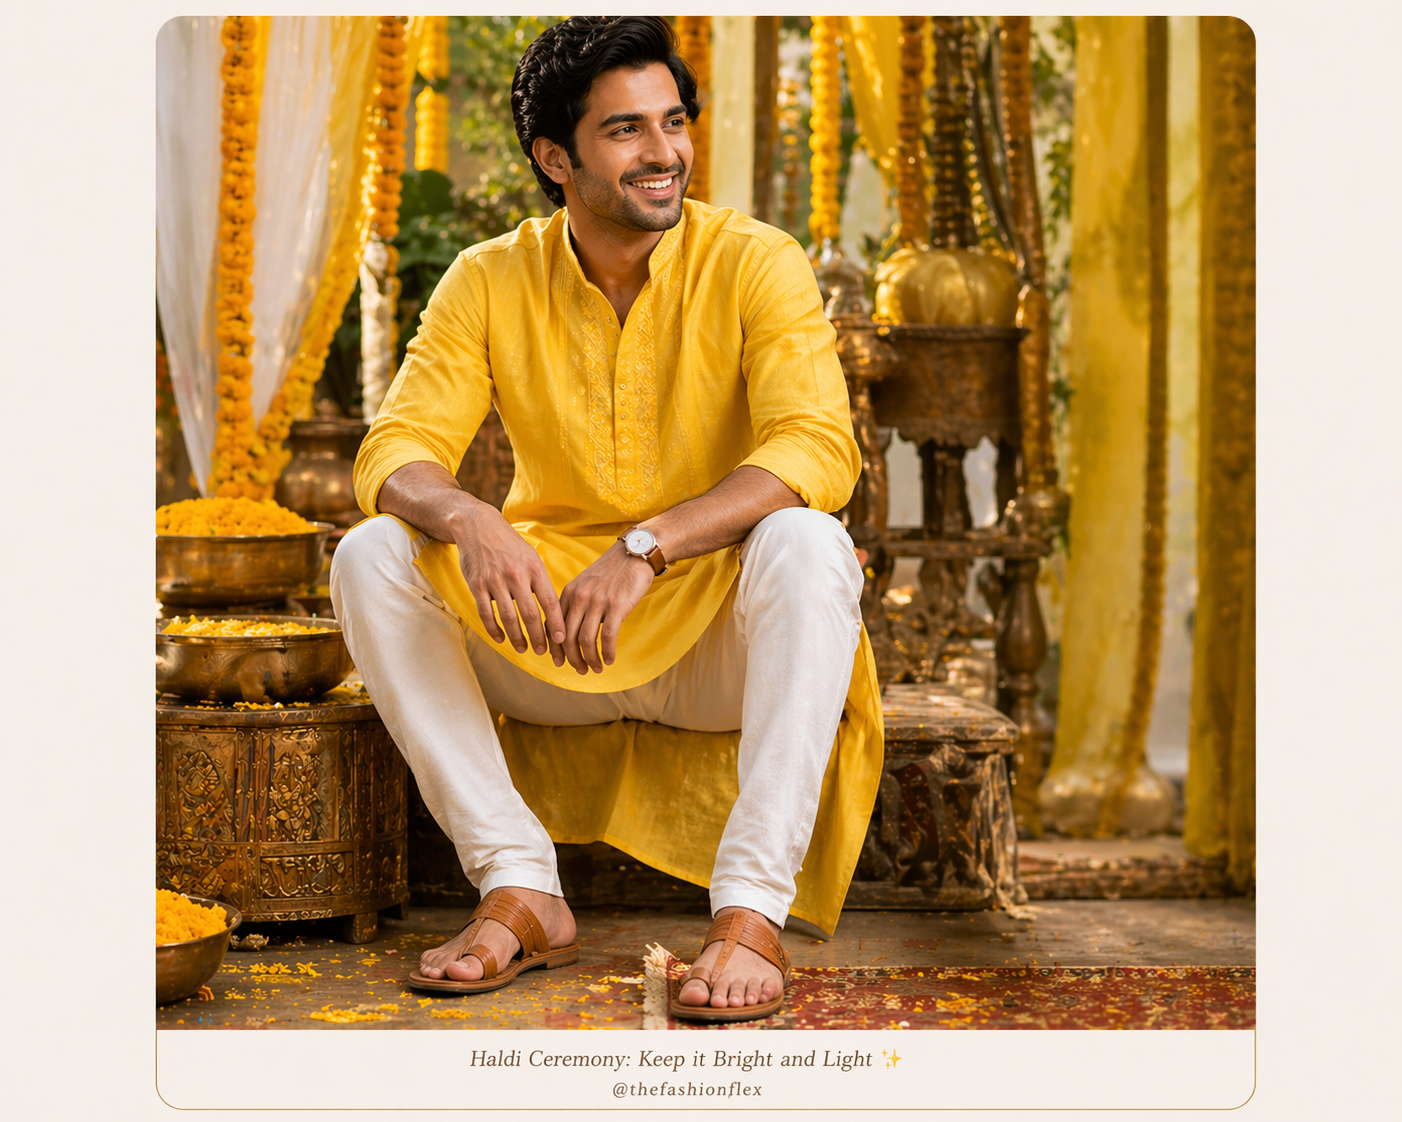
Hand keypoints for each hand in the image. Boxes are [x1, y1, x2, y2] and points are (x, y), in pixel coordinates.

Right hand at [453, 501, 566, 662]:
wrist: (478, 526)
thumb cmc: (509, 545)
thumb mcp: (531, 557)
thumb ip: (540, 582)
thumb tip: (553, 610)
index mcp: (534, 568)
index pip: (549, 602)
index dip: (556, 624)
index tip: (562, 640)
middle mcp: (516, 575)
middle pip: (530, 614)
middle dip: (538, 637)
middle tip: (542, 652)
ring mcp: (495, 581)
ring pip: (508, 618)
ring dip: (517, 637)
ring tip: (523, 648)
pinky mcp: (477, 585)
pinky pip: (486, 613)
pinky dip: (494, 629)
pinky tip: (500, 638)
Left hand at [557, 541, 653, 673]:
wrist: (634, 553)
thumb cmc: (612, 571)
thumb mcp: (586, 582)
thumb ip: (577, 603)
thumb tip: (573, 630)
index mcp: (569, 593)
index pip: (554, 626)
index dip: (556, 648)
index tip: (559, 662)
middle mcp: (580, 598)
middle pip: (567, 637)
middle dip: (572, 658)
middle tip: (580, 670)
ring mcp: (598, 602)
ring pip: (586, 640)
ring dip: (590, 659)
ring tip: (596, 668)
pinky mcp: (617, 606)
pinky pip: (608, 636)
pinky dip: (607, 652)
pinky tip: (610, 659)